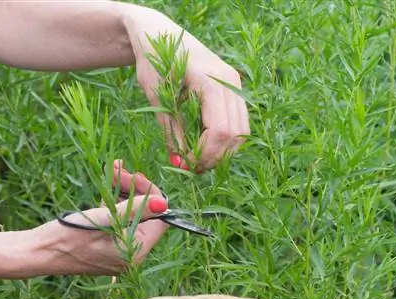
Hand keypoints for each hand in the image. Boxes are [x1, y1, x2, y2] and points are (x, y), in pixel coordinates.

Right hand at [40, 160, 168, 275]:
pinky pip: (119, 220)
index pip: (159, 219)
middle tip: (117, 169)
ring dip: (123, 190)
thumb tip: (163, 203)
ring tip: (111, 169)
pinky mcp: (108, 245)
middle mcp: (131, 254)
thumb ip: (133, 210)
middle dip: (134, 188)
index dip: (150, 194)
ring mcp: (119, 250)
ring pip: (131, 214)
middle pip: (145, 214)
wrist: (36, 252)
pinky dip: (114, 201)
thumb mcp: (102, 218)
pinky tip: (108, 182)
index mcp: (135, 252)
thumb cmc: (67, 235)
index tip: (134, 176)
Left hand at [123, 9, 249, 171]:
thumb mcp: (158, 96)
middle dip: (216, 156)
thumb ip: (171, 130)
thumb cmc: (153, 60)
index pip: (220, 130)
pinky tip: (206, 144)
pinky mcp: (232, 86)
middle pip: (236, 133)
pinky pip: (238, 120)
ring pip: (242, 129)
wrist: (158, 32)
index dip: (206, 154)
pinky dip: (226, 138)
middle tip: (193, 168)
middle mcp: (229, 81)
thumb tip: (179, 162)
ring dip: (223, 150)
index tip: (187, 165)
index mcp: (210, 80)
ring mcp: (234, 82)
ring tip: (199, 159)